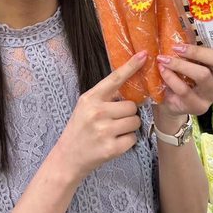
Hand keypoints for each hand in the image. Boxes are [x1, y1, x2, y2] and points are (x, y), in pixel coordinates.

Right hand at [55, 52, 147, 182]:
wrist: (68, 157)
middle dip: (128, 113)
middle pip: (132, 106)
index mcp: (90, 98)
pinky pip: (133, 138)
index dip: (131, 66)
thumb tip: (130, 87)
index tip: (144, 55)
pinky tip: (113, 143)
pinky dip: (127, 141)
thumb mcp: (85, 106)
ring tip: (113, 132)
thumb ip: (104, 97)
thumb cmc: (79, 129)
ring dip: (129, 127)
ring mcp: (104, 131)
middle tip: (114, 120)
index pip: (114, 79)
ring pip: (135, 121)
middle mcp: (97, 112)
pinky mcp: (111, 148)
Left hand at [155, 26, 212, 119]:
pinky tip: (162, 71)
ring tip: (164, 59)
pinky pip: (186, 90)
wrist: (169, 102)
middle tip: (177, 47)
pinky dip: (171, 78)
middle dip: (198, 52)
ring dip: (180, 65)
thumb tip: (180, 18)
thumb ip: (190, 44)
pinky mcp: (199, 106)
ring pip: (203, 75)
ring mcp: (212, 94)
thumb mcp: (187, 58)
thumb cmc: (180, 74)